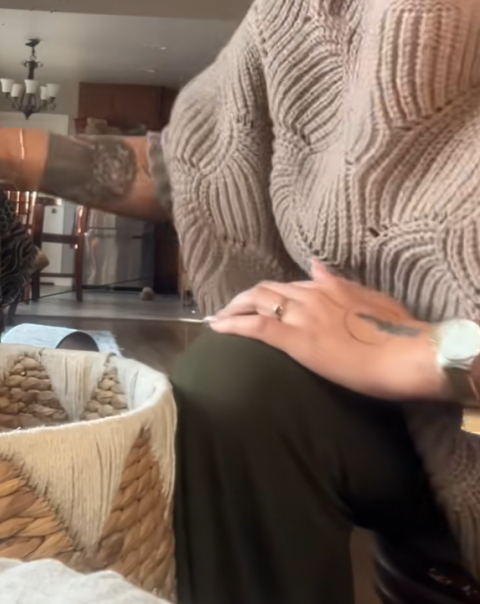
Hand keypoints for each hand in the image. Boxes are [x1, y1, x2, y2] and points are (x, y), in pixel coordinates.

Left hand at [210, 262, 442, 401]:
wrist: (404, 355)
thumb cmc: (399, 333)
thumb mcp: (374, 299)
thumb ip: (344, 284)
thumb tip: (318, 267)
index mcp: (330, 286)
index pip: (291, 285)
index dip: (273, 294)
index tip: (262, 302)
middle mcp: (311, 295)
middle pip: (268, 289)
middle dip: (246, 298)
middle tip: (231, 309)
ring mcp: (302, 316)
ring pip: (257, 302)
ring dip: (234, 308)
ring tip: (219, 318)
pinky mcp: (295, 339)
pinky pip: (256, 327)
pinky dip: (233, 324)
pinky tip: (217, 327)